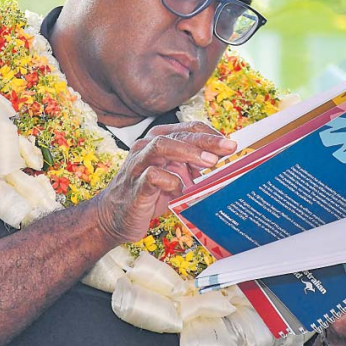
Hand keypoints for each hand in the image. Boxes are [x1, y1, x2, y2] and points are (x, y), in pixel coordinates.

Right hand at [94, 121, 236, 243]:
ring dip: (188, 151)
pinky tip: (182, 190)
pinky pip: (152, 176)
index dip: (211, 134)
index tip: (231, 144)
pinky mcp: (135, 185)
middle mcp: (147, 147)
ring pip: (161, 146)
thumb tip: (226, 164)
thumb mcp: (177, 176)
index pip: (188, 128)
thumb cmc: (150, 194)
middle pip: (179, 135)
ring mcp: (139, 164)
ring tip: (210, 161)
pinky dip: (170, 181)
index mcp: (159, 140)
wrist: (115, 217)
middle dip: (206, 140)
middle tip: (229, 147)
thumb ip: (195, 167)